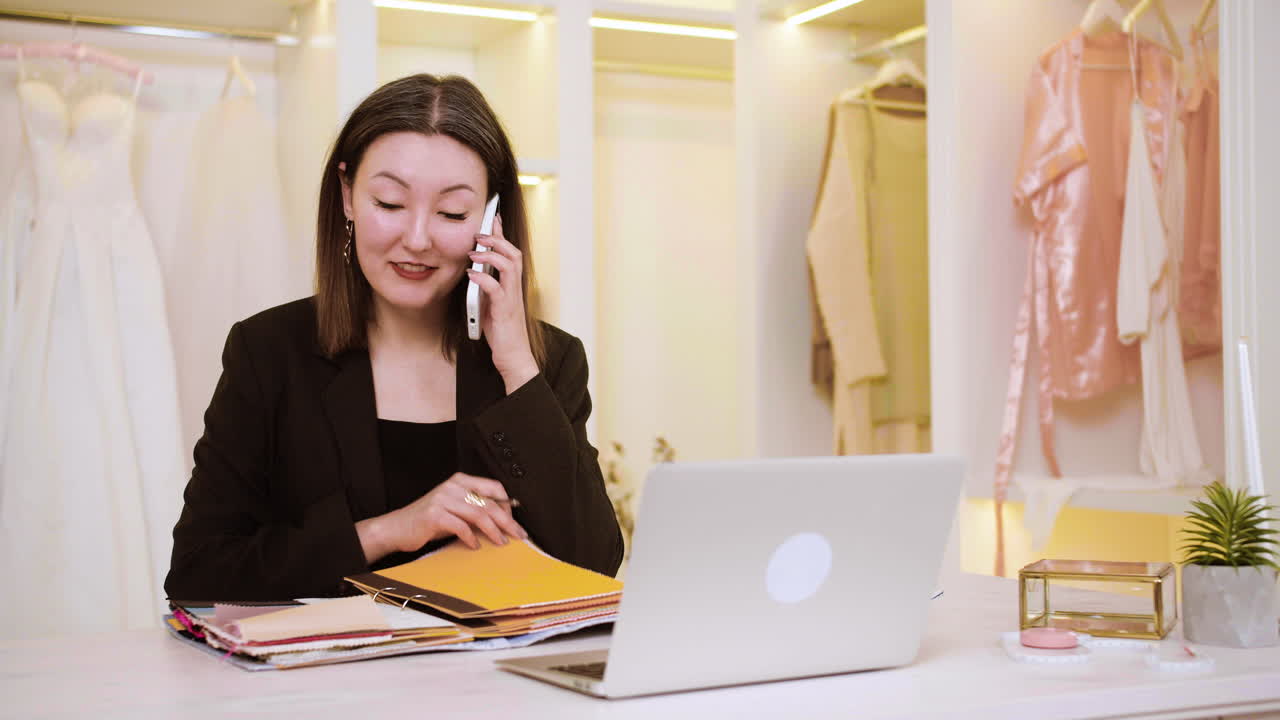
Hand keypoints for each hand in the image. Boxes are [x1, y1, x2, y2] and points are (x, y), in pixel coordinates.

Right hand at [357, 473, 526, 561]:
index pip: (493, 487)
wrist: (397, 528)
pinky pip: (461, 527)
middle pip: (489, 503)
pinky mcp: (434, 515)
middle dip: (507, 521)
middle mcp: (452, 486)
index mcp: (460, 481)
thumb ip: (476, 510)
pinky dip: (472, 538)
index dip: (508, 504)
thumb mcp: (455, 510)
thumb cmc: (429, 521)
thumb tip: (504, 520)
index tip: (515, 520)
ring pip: (478, 514)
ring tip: (502, 542)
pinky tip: (475, 546)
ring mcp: (442, 499)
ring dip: (494, 531)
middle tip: (519, 534)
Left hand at [467, 214, 537, 392]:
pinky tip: (472, 274)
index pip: (510, 253)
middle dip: (497, 239)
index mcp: (512, 285)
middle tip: (480, 232)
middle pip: (513, 253)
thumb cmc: (502, 332)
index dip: (502, 233)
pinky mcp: (505, 311)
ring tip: (475, 251)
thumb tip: (473, 271)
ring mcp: (512, 298)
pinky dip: (483, 278)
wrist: (513, 356)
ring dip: (492, 254)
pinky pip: (496, 289)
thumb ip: (486, 287)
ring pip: (509, 266)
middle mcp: (515, 288)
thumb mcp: (491, 304)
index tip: (492, 217)